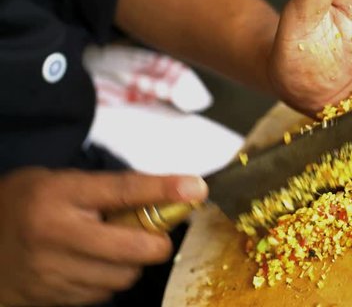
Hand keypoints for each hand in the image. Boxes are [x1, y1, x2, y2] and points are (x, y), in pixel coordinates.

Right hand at [0, 168, 206, 305]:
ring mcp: (51, 272)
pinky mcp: (52, 298)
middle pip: (133, 247)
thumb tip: (166, 195)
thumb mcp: (62, 183)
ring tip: (112, 247)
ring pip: (123, 276)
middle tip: (155, 234)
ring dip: (131, 263)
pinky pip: (103, 295)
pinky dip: (109, 280)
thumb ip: (109, 191)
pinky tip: (93, 265)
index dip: (163, 189)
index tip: (195, 188)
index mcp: (59, 195)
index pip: (123, 190)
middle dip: (156, 243)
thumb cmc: (27, 203)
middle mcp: (55, 234)